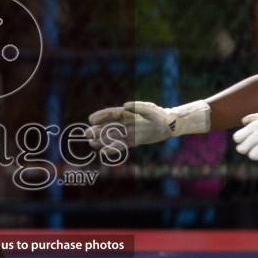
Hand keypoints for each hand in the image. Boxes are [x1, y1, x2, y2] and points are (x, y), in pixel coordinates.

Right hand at [87, 99, 212, 150]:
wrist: (170, 126)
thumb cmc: (161, 115)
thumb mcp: (150, 109)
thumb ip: (138, 107)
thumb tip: (124, 105)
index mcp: (129, 113)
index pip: (112, 114)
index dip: (101, 116)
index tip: (91, 119)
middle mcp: (127, 122)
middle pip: (109, 126)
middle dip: (98, 129)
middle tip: (86, 134)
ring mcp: (130, 131)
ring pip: (112, 136)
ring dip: (102, 140)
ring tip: (91, 144)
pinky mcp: (134, 140)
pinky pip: (121, 145)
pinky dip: (113, 149)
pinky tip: (104, 152)